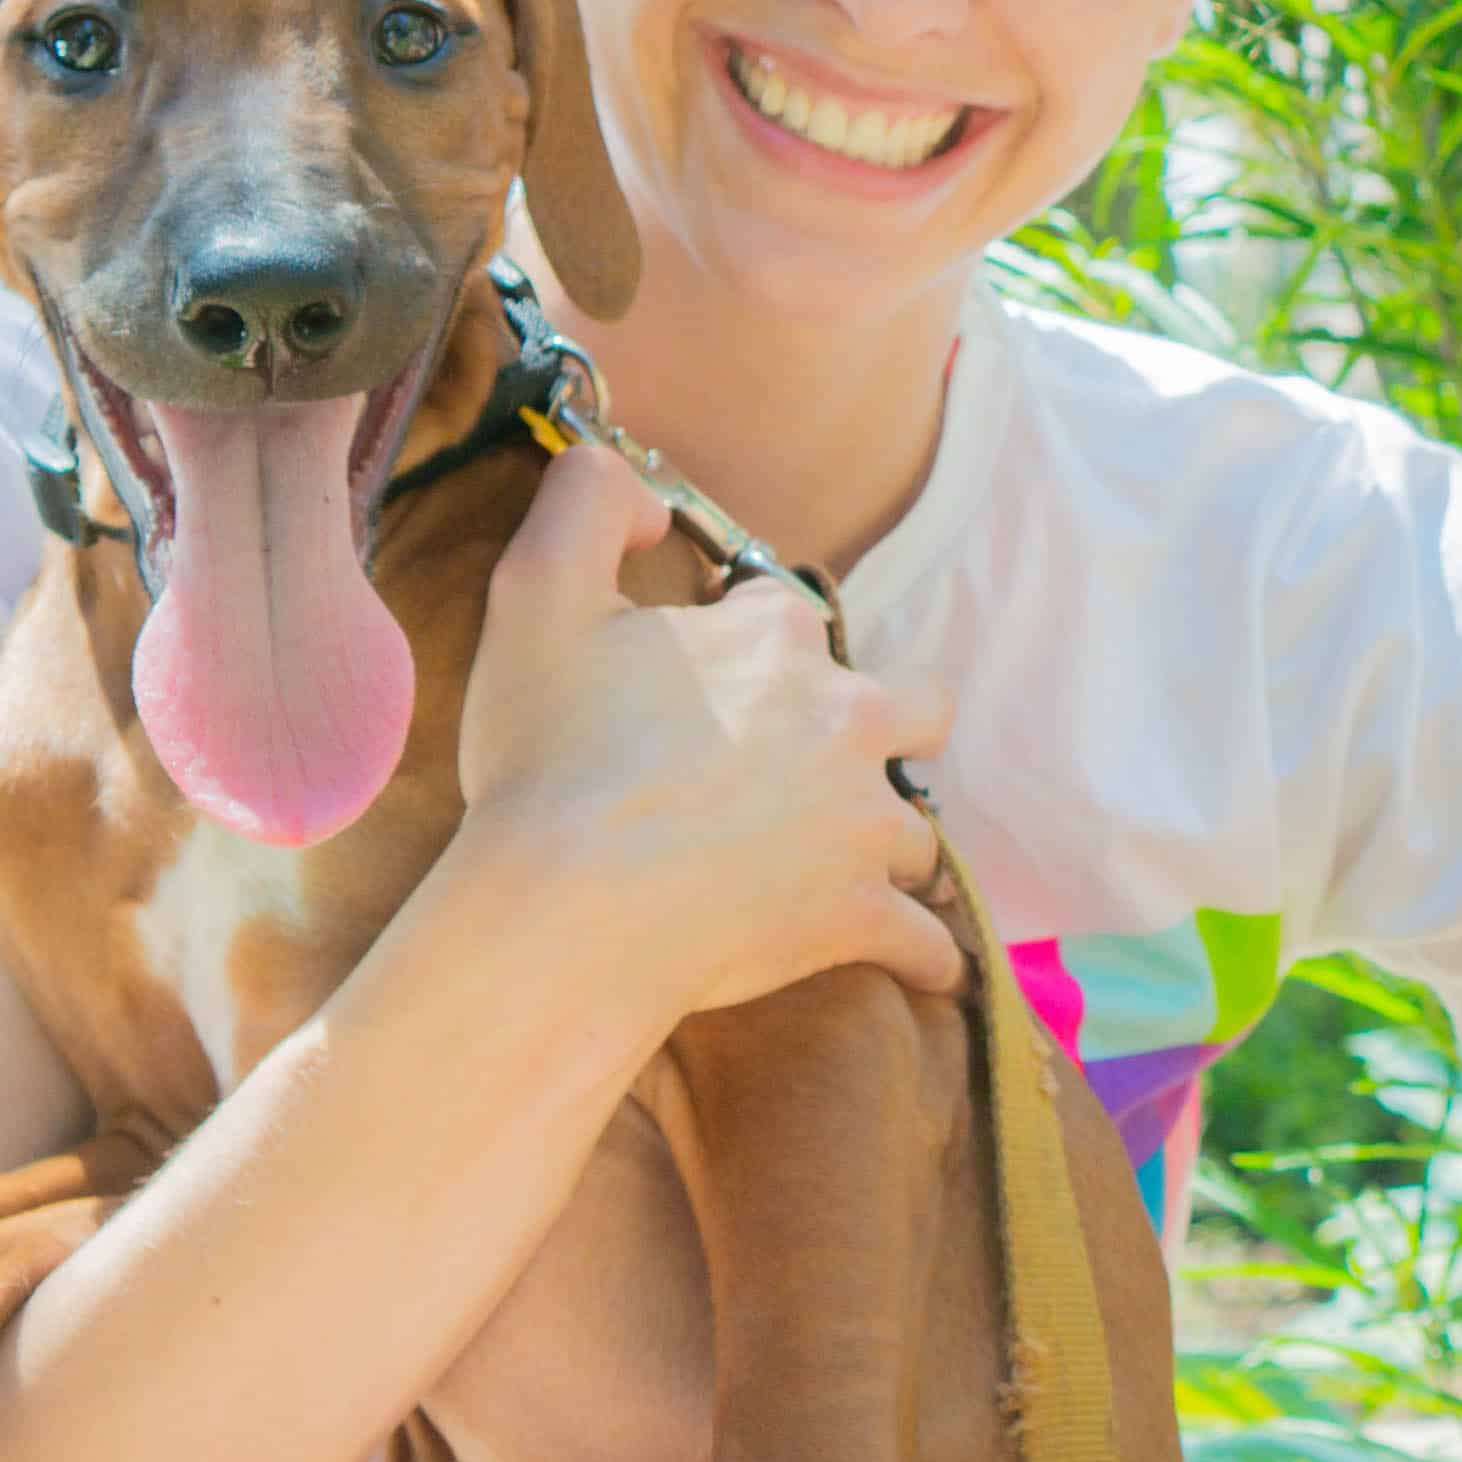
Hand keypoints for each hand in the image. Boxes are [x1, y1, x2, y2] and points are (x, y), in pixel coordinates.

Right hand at [459, 445, 961, 1020]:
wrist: (567, 910)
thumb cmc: (549, 760)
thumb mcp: (536, 593)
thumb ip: (586, 502)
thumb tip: (649, 497)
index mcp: (777, 639)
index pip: (789, 615)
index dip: (745, 643)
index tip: (698, 682)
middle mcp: (844, 720)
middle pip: (915, 708)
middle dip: (881, 727)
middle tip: (814, 763)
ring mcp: (861, 826)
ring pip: (913, 829)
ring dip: (884, 842)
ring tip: (840, 864)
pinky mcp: (858, 919)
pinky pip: (925, 942)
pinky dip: (921, 952)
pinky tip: (914, 964)